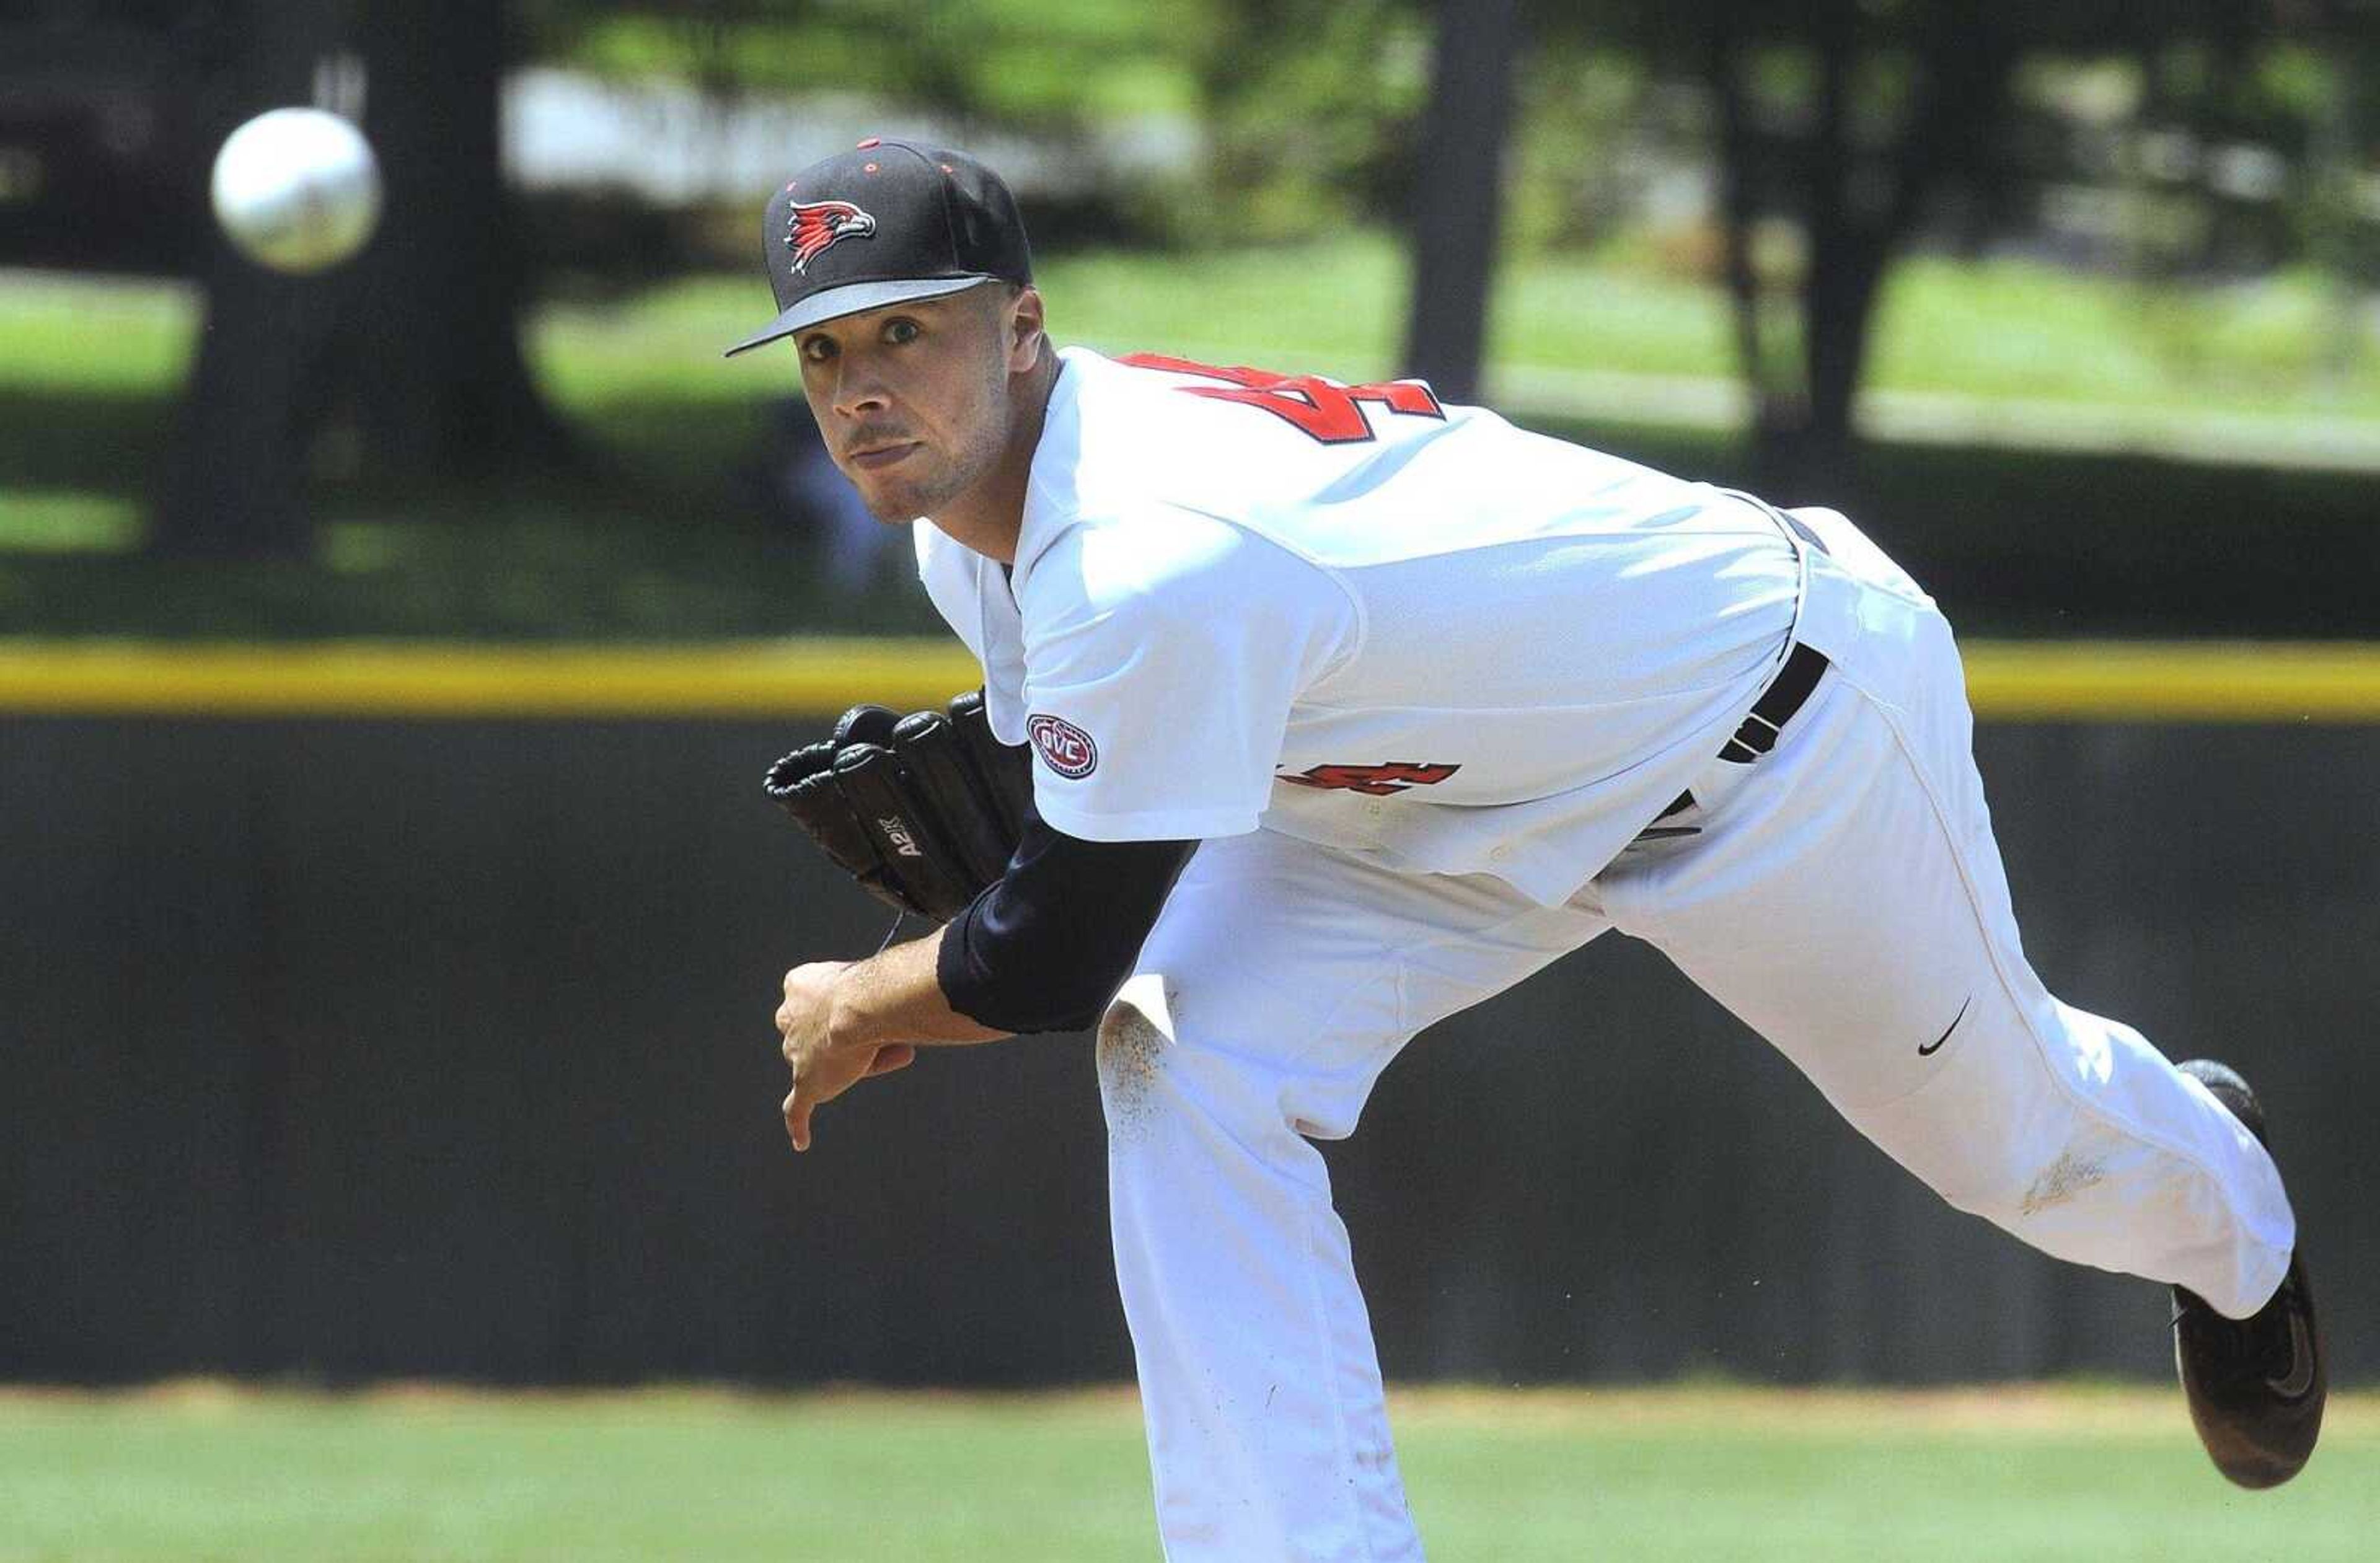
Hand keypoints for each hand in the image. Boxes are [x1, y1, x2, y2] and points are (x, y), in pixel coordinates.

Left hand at [775, 961, 914, 1151]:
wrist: (862, 1006)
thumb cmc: (874, 987)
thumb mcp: (867, 982)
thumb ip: (870, 1000)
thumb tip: (892, 1012)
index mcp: (798, 986)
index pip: (821, 1002)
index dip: (851, 1009)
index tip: (876, 1008)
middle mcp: (790, 1020)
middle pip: (823, 1035)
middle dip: (854, 1036)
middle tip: (894, 1030)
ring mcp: (796, 1054)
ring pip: (831, 1063)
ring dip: (864, 1062)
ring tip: (902, 1050)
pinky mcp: (805, 1083)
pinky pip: (797, 1109)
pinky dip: (798, 1125)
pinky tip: (801, 1141)